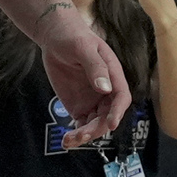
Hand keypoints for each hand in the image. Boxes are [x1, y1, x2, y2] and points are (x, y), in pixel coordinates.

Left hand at [40, 9, 130, 147]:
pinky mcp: (78, 106)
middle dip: (97, 128)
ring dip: (85, 135)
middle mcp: (106, 92)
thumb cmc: (73, 36)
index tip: (110, 124)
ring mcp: (92, 101)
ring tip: (70, 140)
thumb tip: (105, 88)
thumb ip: (95, 67)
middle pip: (107, 116)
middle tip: (82, 134)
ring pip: (94, 124)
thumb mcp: (83, 48)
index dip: (117, 112)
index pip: (121, 98)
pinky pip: (80, 124)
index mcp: (113, 76)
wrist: (55, 37)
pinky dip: (75, 134)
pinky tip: (66, 140)